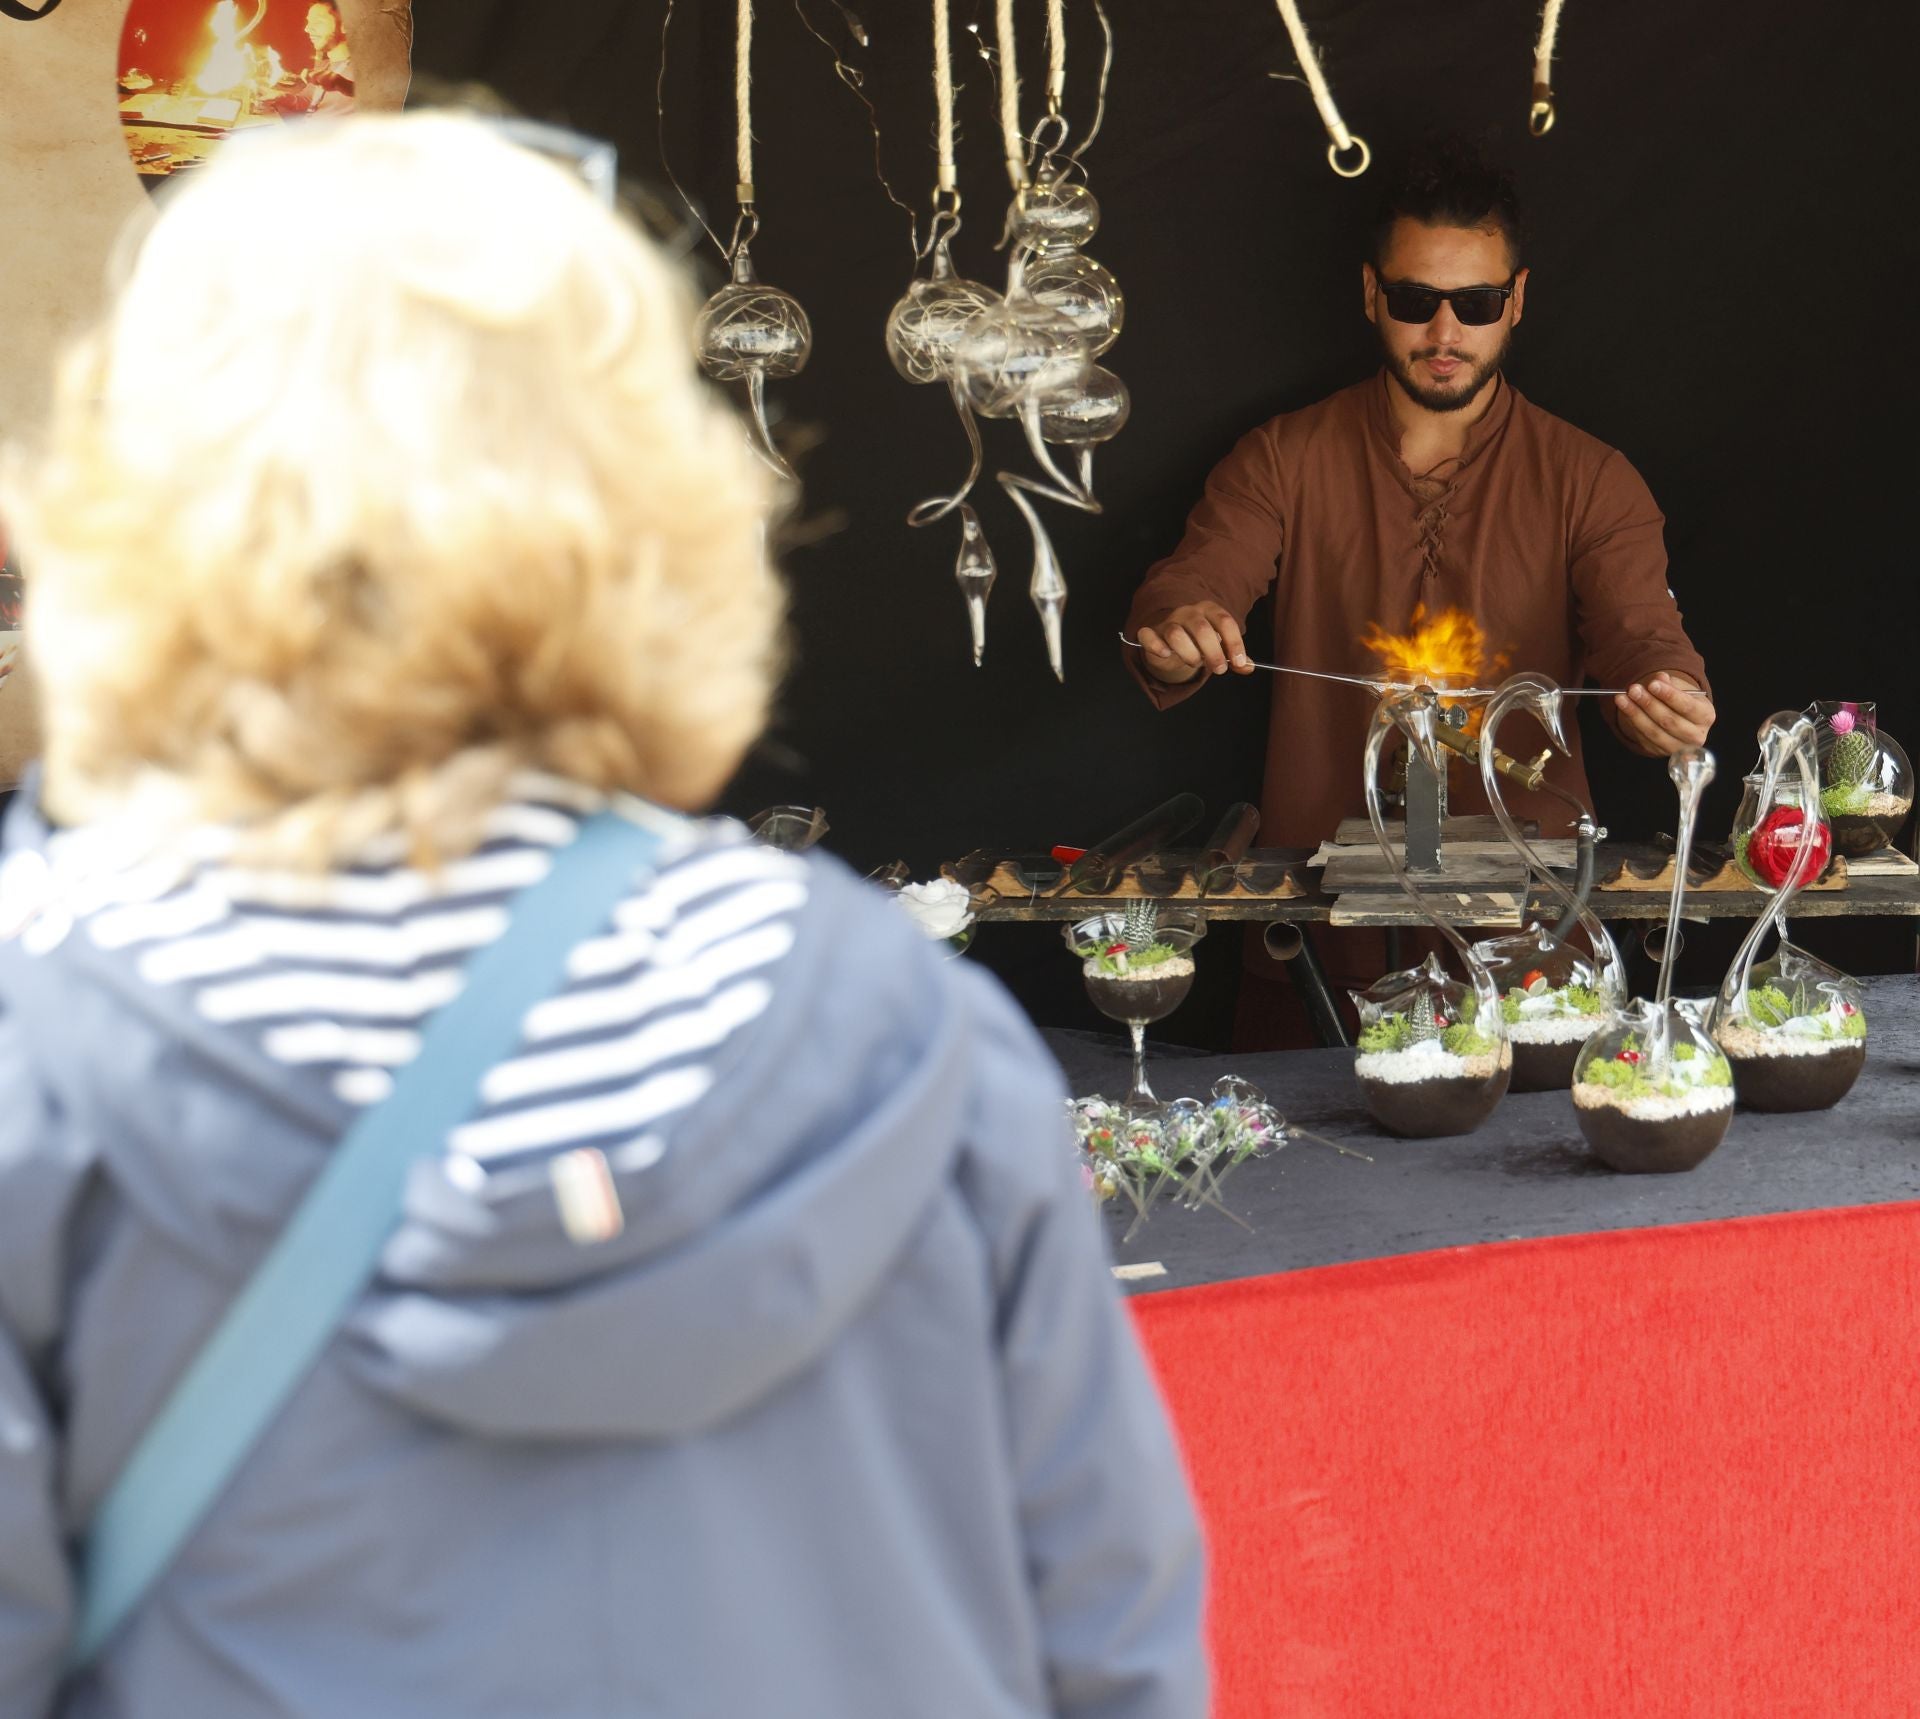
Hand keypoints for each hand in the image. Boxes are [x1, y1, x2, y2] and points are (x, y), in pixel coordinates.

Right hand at [1135, 603, 1254, 684]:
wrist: (1170, 638)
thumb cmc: (1199, 641)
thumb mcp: (1220, 646)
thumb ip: (1234, 656)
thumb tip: (1248, 667)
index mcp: (1209, 610)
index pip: (1225, 622)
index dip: (1234, 643)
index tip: (1239, 663)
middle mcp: (1188, 612)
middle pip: (1202, 629)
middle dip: (1213, 653)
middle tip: (1219, 669)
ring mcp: (1168, 621)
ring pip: (1176, 634)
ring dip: (1189, 654)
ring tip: (1194, 662)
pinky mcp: (1150, 632)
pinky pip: (1148, 636)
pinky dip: (1157, 647)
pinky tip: (1167, 654)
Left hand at [1615, 672, 1713, 756]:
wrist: (1678, 718)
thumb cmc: (1681, 700)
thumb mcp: (1681, 688)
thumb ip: (1671, 683)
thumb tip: (1660, 678)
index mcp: (1706, 716)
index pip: (1687, 706)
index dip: (1669, 695)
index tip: (1652, 684)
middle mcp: (1696, 735)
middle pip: (1669, 721)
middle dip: (1649, 704)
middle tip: (1633, 690)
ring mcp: (1678, 747)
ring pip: (1654, 732)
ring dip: (1635, 713)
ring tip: (1622, 698)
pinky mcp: (1661, 752)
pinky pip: (1644, 737)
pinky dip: (1632, 722)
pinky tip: (1625, 707)